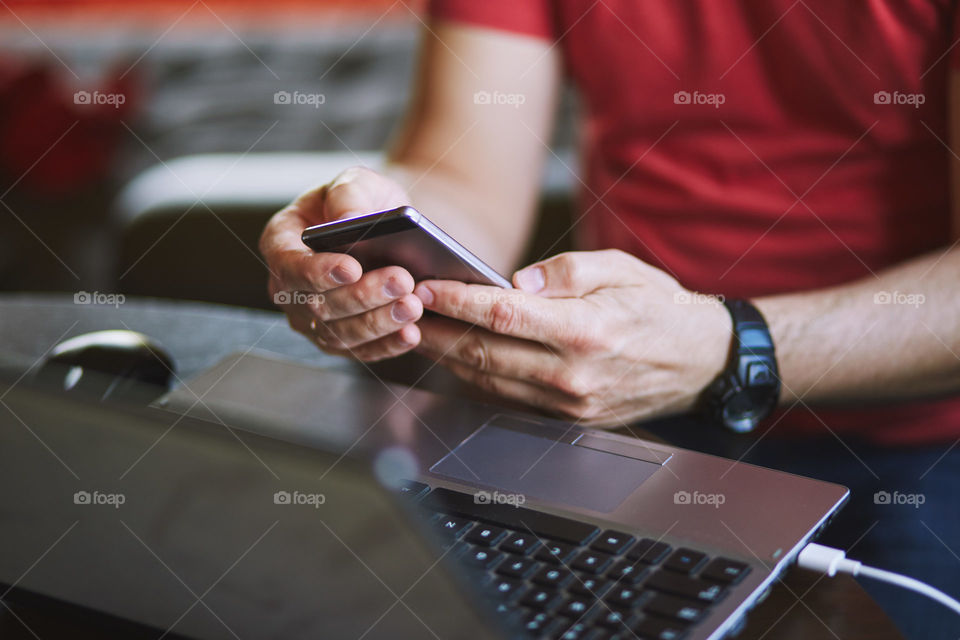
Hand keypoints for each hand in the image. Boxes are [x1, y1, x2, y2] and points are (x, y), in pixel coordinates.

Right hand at [259, 167, 424, 361]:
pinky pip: (361, 351)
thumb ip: (349, 193)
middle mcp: (289, 287)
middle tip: (401, 281)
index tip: (352, 268)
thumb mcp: (356, 181)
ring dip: (378, 323)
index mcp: (281, 242)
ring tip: (412, 306)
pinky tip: (411, 334)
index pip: (290, 264)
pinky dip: (387, 345)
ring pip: (340, 334)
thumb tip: (348, 220)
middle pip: (319, 304)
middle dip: (362, 296)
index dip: (318, 271)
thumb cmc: (363, 201)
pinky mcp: (340, 340)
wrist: (385, 230)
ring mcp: (312, 320)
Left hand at [413, 250, 732, 425]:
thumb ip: (566, 271)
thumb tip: (515, 280)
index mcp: (586, 331)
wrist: (701, 362)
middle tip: (403, 311)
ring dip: (449, 359)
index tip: (425, 288)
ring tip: (421, 333)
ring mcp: (570, 404)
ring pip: (490, 382)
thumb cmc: (661, 307)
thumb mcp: (622, 269)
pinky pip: (510, 399)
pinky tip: (461, 358)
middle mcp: (573, 374)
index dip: (457, 302)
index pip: (503, 315)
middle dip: (436, 332)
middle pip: (484, 355)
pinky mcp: (569, 418)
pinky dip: (479, 378)